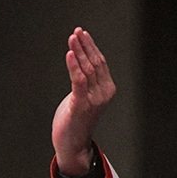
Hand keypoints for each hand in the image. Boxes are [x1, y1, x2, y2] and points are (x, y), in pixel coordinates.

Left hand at [52, 28, 115, 175]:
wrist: (73, 146)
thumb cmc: (75, 122)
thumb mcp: (82, 98)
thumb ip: (83, 83)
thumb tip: (78, 66)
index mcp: (106, 89)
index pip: (100, 62)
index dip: (91, 46)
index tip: (81, 33)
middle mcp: (103, 92)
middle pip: (95, 62)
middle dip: (85, 45)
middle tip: (76, 31)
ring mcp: (94, 99)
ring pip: (87, 69)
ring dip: (79, 52)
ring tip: (72, 38)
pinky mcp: (81, 105)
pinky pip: (78, 81)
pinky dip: (74, 66)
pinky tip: (69, 54)